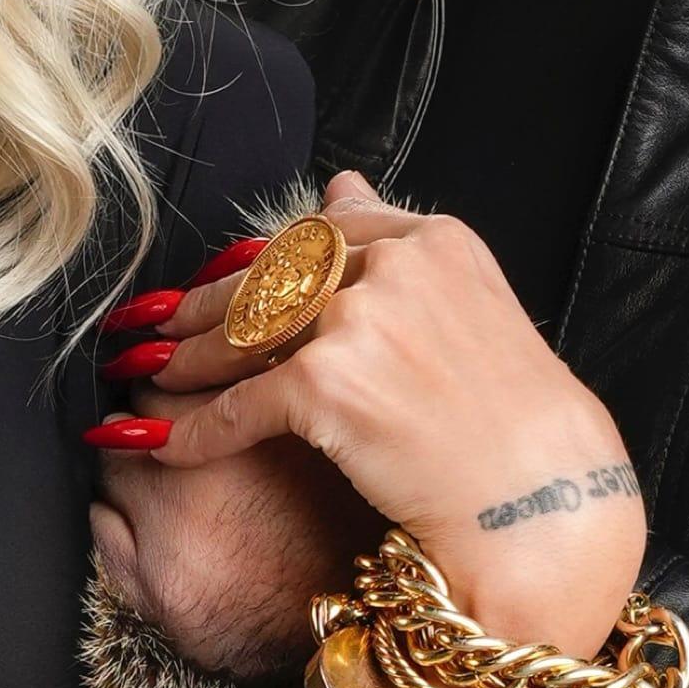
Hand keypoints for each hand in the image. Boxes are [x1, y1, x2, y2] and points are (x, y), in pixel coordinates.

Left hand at [92, 176, 647, 657]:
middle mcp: (399, 267)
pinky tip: (162, 443)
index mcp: (436, 240)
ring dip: (188, 361)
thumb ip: (399, 247)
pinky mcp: (331, 385)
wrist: (541, 504)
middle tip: (156, 326)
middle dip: (207, 306)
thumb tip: (340, 183)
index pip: (325, 232)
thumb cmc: (514, 426)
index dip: (262, 261)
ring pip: (248, 335)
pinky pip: (241, 406)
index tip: (222, 279)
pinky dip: (194, 428)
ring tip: (147, 376)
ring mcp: (363, 322)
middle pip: (274, 278)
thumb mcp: (469, 307)